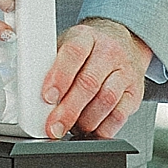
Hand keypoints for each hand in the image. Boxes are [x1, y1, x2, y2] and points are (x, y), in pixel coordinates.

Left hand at [41, 16, 152, 139]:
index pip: (74, 53)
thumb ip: (52, 67)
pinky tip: (90, 130)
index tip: (47, 97)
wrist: (122, 43)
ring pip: (106, 100)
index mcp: (86, 37)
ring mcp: (125, 72)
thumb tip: (32, 97)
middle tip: (54, 126)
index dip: (60, 76)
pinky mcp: (135, 92)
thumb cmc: (88, 50)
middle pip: (89, 82)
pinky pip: (120, 115)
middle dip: (69, 110)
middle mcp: (109, 52)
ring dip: (86, 121)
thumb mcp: (66, 46)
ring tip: (71, 127)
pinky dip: (103, 129)